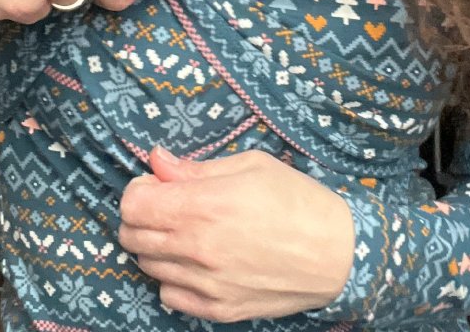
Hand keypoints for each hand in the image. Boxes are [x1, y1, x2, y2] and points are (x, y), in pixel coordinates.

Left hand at [118, 146, 354, 322]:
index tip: (157, 184)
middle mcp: (197, 248)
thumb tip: (157, 160)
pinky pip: (170, 294)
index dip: (140, 189)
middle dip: (141, 216)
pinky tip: (196, 261)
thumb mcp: (250, 166)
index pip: (133, 204)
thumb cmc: (296, 199)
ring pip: (147, 266)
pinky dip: (173, 276)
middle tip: (168, 205)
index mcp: (203, 207)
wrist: (337, 253)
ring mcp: (205, 284)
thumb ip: (196, 168)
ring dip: (156, 245)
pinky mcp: (218, 309)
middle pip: (132, 237)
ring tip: (186, 231)